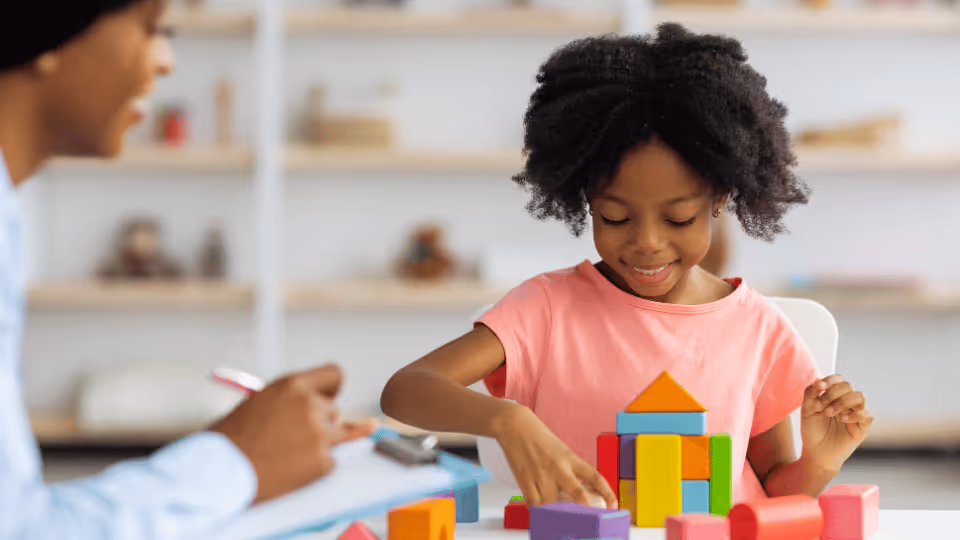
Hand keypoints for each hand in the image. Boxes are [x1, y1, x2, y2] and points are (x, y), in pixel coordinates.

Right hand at [211, 365, 373, 502]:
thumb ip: (290, 401)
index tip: (328, 398)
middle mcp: (310, 404)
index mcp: (293, 385)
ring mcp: (319, 433)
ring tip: (288, 454)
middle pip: (333, 411)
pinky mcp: (322, 460)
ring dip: (319, 444)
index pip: (334, 375)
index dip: (331, 389)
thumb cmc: (231, 439)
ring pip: (336, 436)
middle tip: (294, 438)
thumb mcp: (260, 402)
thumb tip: (317, 409)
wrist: (219, 470)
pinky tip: (289, 469)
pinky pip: (330, 461)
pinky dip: (315, 467)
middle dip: (319, 423)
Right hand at [493, 405, 616, 508]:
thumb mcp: (562, 450)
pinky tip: (543, 516)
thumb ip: (572, 469)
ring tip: (565, 520)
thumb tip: (584, 491)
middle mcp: (558, 468)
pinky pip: (534, 506)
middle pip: (578, 494)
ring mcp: (541, 477)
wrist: (515, 426)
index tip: (614, 505)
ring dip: (561, 515)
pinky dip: (539, 514)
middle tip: (593, 520)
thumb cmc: (539, 437)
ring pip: (555, 505)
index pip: (595, 477)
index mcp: (570, 458)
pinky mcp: (525, 482)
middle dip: (588, 510)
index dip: (608, 492)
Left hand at [800, 374, 873, 471]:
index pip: (838, 379)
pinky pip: (868, 414)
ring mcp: (856, 413)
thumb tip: (818, 379)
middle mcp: (847, 402)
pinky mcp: (863, 426)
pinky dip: (856, 414)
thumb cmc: (812, 430)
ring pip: (860, 396)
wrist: (817, 452)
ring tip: (829, 413)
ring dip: (843, 402)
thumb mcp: (807, 410)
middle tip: (820, 408)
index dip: (830, 380)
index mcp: (834, 395)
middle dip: (832, 394)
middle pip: (848, 386)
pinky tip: (843, 420)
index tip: (819, 387)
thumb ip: (811, 393)